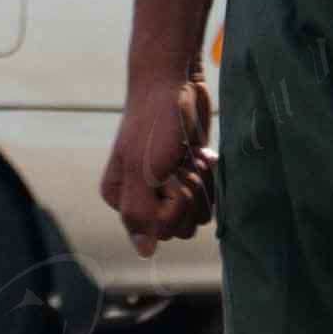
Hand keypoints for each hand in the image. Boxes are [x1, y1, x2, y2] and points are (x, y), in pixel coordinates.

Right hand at [101, 70, 216, 251]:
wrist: (174, 81)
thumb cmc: (154, 122)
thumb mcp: (142, 169)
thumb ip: (140, 213)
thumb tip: (145, 252)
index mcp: (121, 198)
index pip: (159, 231)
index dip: (173, 206)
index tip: (169, 175)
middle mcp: (142, 196)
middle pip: (181, 228)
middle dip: (190, 196)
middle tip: (180, 163)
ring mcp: (168, 186)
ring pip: (199, 215)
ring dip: (202, 185)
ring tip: (191, 157)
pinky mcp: (190, 174)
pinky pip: (209, 198)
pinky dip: (211, 178)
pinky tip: (202, 155)